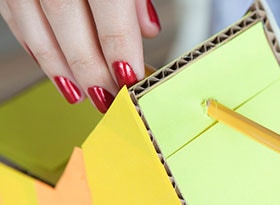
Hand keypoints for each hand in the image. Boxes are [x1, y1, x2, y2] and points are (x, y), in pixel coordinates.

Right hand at [0, 0, 160, 112]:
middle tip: (106, 97)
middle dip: (90, 71)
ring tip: (78, 93)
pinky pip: (15, 17)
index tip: (130, 81)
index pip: (110, 21)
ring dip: (59, 67)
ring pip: (37, 29)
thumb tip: (147, 29)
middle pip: (70, 30)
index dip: (121, 56)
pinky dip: (34, 45)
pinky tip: (52, 65)